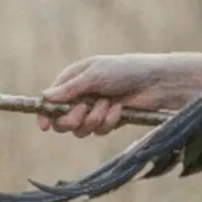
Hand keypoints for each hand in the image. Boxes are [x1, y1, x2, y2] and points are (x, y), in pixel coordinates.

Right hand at [36, 52, 201, 136]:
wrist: (155, 82)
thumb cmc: (124, 71)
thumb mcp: (95, 75)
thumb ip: (70, 89)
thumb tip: (45, 98)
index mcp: (73, 80)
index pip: (50, 101)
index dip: (45, 115)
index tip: (45, 126)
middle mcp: (81, 96)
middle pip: (62, 121)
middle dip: (73, 118)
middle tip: (84, 111)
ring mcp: (94, 110)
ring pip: (81, 129)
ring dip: (94, 119)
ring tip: (108, 104)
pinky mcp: (109, 121)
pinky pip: (99, 131)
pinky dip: (109, 121)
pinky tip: (120, 109)